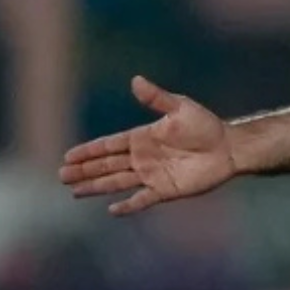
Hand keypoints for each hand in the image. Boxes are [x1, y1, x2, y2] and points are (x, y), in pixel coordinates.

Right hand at [57, 76, 237, 215]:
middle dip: (84, 170)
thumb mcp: (180, 107)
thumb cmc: (205, 125)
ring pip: (117, 182)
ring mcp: (152, 175)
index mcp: (141, 137)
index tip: (68, 156)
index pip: (108, 145)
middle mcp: (142, 158)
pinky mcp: (165, 190)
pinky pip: (142, 199)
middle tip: (62, 175)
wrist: (228, 147)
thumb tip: (135, 80)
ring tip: (75, 191)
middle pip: (106, 165)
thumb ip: (156, 98)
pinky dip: (128, 205)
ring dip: (96, 186)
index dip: (88, 151)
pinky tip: (112, 210)